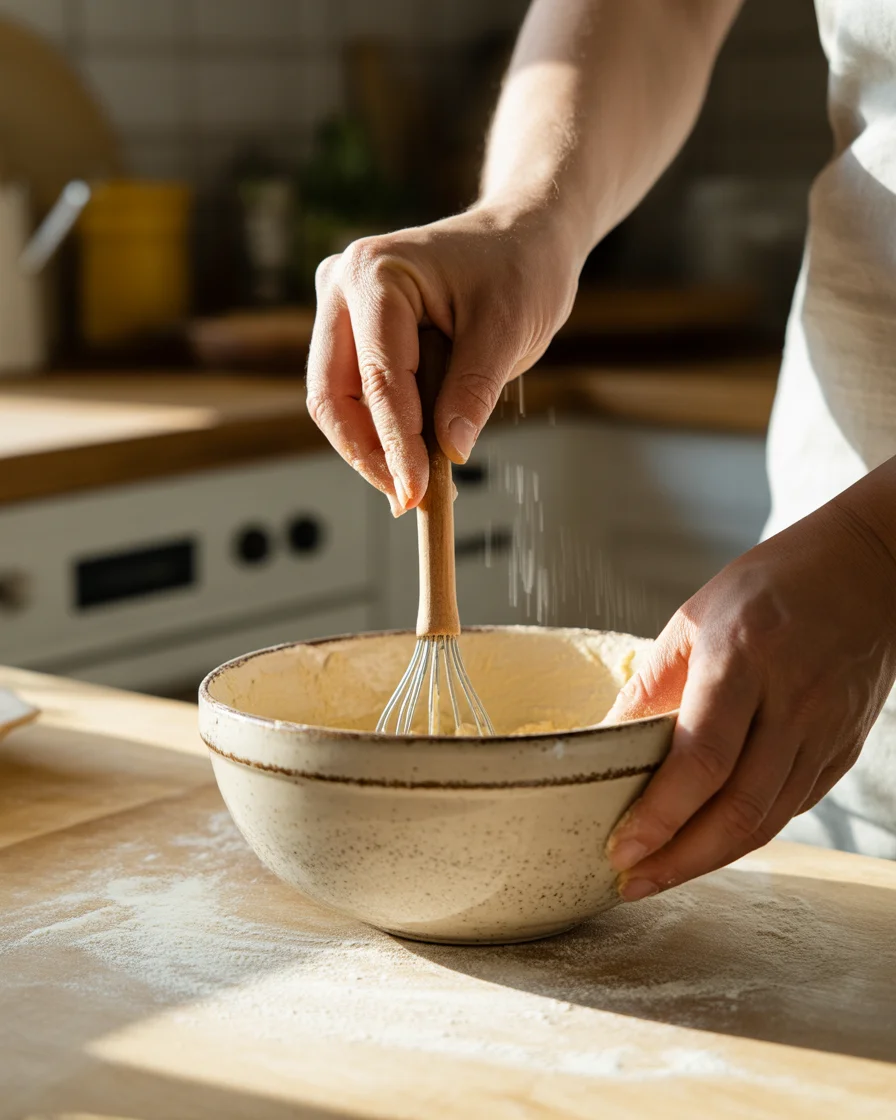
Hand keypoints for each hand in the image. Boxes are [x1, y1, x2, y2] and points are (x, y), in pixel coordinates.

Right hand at [306, 206, 579, 513]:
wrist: (523, 235)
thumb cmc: (520, 267)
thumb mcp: (508, 329)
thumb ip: (473, 390)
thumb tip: (451, 454)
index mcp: (375, 273)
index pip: (378, 377)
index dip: (397, 444)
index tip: (418, 493)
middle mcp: (342, 285)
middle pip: (333, 394)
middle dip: (370, 454)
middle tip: (409, 500)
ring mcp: (341, 307)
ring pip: (336, 401)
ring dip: (374, 449)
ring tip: (420, 487)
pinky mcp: (354, 330)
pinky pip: (354, 394)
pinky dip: (382, 431)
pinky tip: (416, 460)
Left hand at [604, 498, 895, 900]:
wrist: (868, 569)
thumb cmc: (770, 584)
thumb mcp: (694, 617)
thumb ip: (652, 683)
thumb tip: (606, 741)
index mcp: (744, 658)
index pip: (702, 758)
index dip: (660, 815)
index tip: (619, 849)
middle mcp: (792, 701)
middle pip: (738, 807)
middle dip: (679, 859)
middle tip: (631, 883)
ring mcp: (825, 730)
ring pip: (768, 820)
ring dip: (709, 859)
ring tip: (658, 874)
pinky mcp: (841, 748)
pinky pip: (790, 806)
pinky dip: (746, 834)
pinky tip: (707, 844)